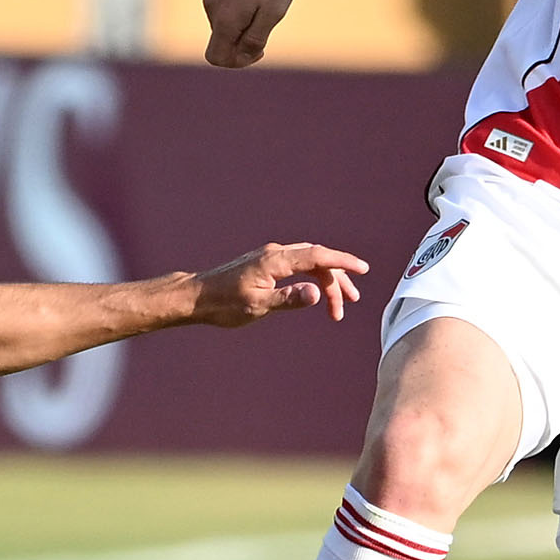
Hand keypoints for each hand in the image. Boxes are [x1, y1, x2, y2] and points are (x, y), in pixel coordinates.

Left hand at [191, 242, 367, 326]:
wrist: (197, 297)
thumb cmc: (224, 304)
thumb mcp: (258, 306)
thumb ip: (289, 299)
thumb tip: (317, 293)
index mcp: (275, 261)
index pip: (318, 256)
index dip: (343, 262)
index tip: (363, 270)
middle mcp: (274, 253)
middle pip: (317, 260)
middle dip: (337, 280)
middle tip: (348, 304)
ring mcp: (270, 257)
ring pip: (308, 263)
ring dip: (325, 281)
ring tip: (337, 306)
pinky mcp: (265, 264)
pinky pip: (297, 265)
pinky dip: (311, 278)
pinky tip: (315, 292)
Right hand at [203, 0, 304, 67]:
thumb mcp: (274, 11)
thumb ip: (255, 38)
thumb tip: (243, 56)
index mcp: (224, 18)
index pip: (216, 57)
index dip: (237, 62)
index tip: (260, 48)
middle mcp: (210, 4)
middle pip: (220, 38)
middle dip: (242, 38)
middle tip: (269, 20)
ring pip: (222, 18)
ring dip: (242, 18)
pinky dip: (239, 0)